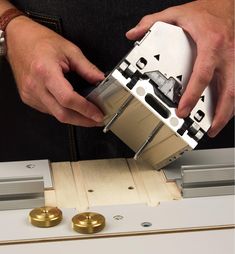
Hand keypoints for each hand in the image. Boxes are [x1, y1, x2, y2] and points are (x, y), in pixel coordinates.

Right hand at [6, 16, 103, 126]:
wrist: (17, 39)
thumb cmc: (40, 41)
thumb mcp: (69, 50)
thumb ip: (87, 67)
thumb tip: (100, 80)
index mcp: (46, 71)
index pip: (68, 99)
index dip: (85, 109)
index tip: (98, 114)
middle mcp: (36, 86)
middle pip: (62, 114)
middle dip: (83, 120)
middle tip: (96, 120)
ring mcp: (30, 94)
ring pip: (56, 115)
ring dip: (74, 118)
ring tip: (87, 115)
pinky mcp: (29, 98)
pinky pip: (49, 110)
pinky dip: (63, 111)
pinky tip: (72, 108)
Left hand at [126, 0, 233, 136]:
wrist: (226, 5)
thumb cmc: (205, 11)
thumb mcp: (176, 13)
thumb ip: (153, 23)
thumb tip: (134, 34)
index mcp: (211, 43)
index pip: (202, 75)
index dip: (192, 95)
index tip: (183, 110)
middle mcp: (226, 54)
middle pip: (228, 89)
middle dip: (220, 113)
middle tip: (208, 129)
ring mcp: (234, 60)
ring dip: (227, 112)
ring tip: (215, 127)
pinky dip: (230, 101)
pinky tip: (223, 111)